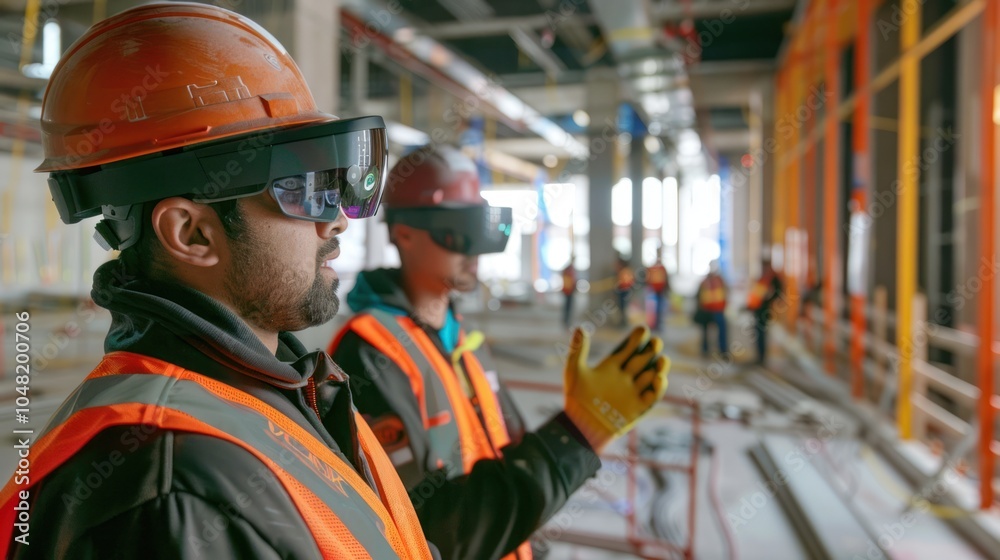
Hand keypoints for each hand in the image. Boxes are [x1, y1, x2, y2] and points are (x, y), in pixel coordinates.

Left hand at [563, 326, 669, 451]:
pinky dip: (658, 388)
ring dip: (658, 368)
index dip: (636, 340)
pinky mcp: (638, 409)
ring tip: (662, 360)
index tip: (643, 329)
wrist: (580, 427)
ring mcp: (632, 393)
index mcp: (611, 367)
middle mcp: (624, 378)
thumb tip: (580, 327)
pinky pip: (652, 396)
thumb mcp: (575, 371)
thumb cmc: (575, 399)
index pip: (627, 349)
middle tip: (656, 342)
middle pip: (642, 360)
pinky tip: (659, 378)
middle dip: (651, 351)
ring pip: (650, 376)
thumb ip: (578, 350)